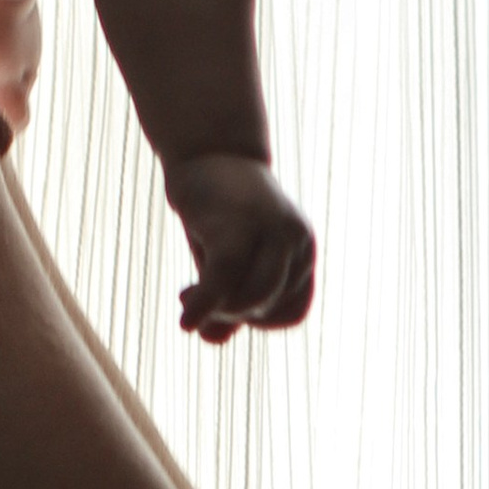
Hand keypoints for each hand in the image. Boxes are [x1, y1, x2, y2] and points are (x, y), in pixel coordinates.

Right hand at [169, 151, 317, 340]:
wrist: (207, 149)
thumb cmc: (220, 210)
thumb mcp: (227, 259)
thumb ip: (227, 299)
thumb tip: (211, 338)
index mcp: (302, 252)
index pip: (291, 311)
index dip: (259, 321)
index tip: (225, 310)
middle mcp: (296, 241)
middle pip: (270, 306)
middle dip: (231, 314)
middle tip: (189, 297)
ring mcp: (271, 231)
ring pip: (252, 298)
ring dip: (217, 309)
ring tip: (185, 294)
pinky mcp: (236, 226)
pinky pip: (222, 281)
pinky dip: (203, 306)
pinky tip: (186, 320)